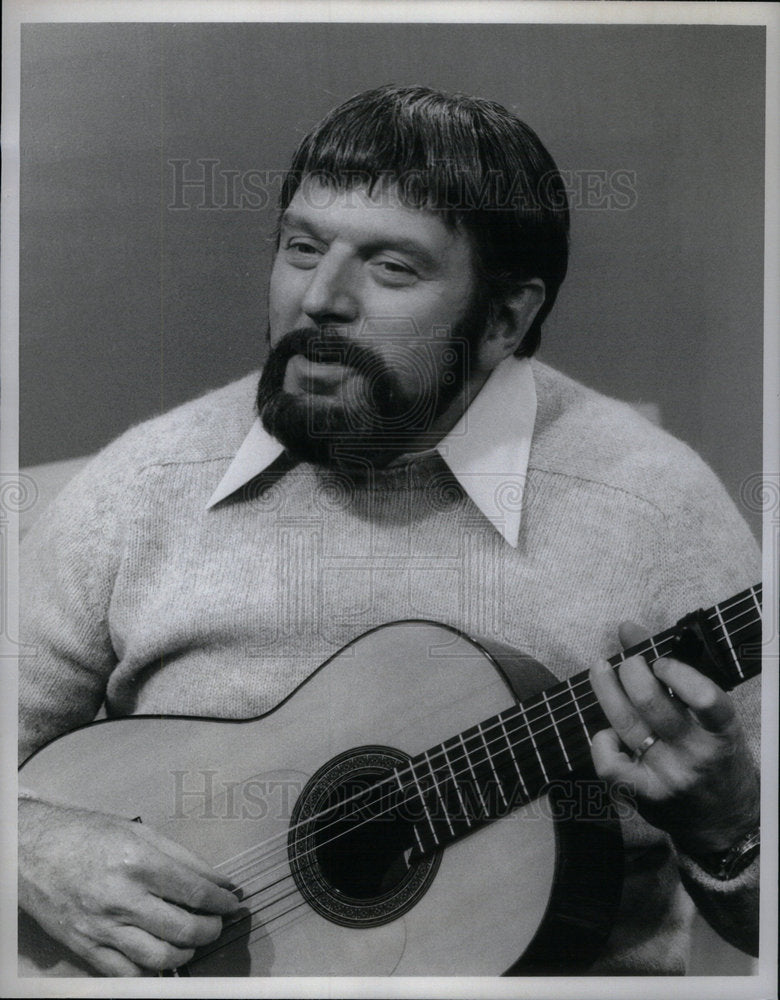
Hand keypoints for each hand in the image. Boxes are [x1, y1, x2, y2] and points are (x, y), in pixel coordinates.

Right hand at [19, 796, 240, 975]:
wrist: (33, 851)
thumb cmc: (88, 835)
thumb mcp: (140, 832)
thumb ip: (184, 857)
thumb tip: (218, 880)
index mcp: (139, 862)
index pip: (195, 891)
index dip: (222, 902)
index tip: (233, 903)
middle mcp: (122, 898)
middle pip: (182, 929)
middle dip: (210, 930)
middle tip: (216, 923)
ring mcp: (102, 927)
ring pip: (159, 957)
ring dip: (185, 952)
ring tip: (191, 940)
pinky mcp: (85, 947)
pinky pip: (126, 973)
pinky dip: (151, 969)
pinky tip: (160, 954)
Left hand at [588, 622, 758, 857]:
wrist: (724, 824)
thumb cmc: (716, 758)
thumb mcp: (711, 719)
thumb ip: (674, 673)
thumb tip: (628, 629)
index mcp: (721, 732)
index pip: (705, 698)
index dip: (676, 671)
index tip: (660, 660)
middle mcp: (696, 755)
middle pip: (651, 704)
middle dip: (630, 670)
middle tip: (627, 660)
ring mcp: (668, 777)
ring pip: (627, 725)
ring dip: (606, 689)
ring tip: (600, 669)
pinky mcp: (644, 796)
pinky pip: (610, 764)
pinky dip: (601, 741)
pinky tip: (606, 731)